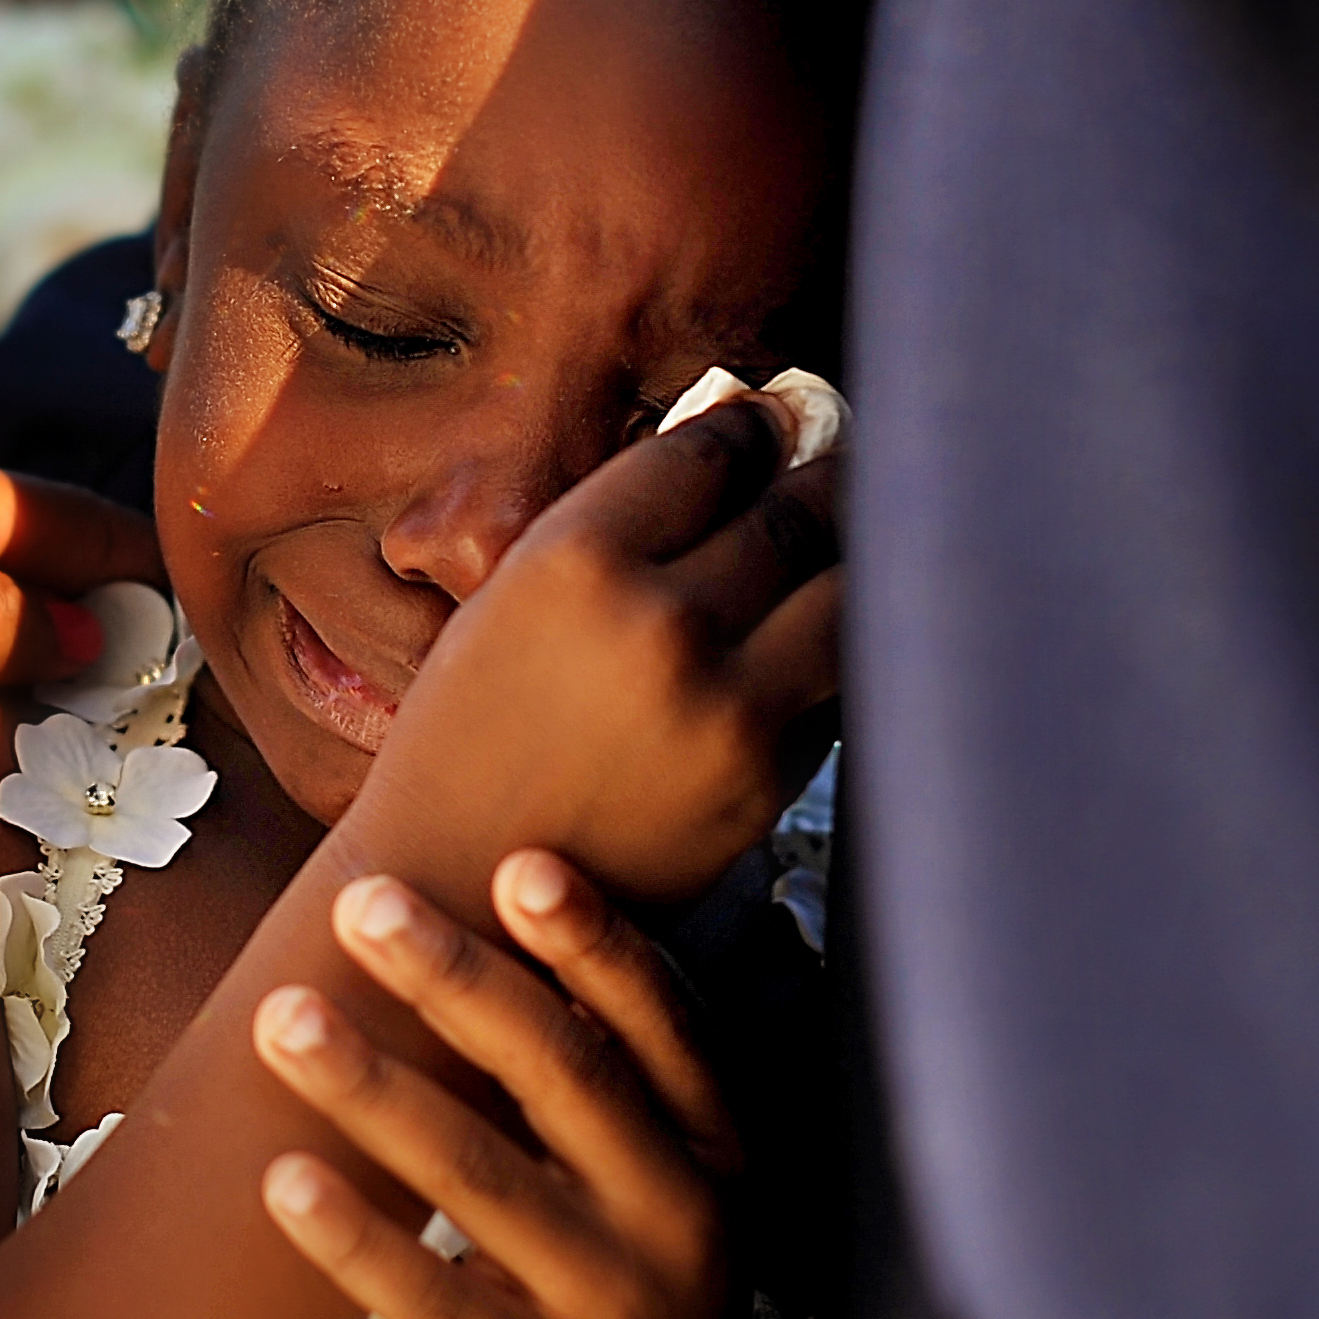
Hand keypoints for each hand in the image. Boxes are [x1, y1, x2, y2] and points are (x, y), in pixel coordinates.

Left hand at [252, 853, 791, 1318]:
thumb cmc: (634, 1293)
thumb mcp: (656, 1182)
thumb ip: (594, 1076)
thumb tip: (483, 929)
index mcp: (708, 1145)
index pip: (659, 1024)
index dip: (592, 944)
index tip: (517, 866)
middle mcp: (674, 1212)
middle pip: (560, 1075)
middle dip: (458, 982)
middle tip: (363, 905)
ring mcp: (609, 1303)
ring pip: (481, 1175)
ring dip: (375, 1088)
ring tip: (284, 1018)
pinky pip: (432, 1300)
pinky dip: (355, 1239)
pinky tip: (281, 1183)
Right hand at [342, 397, 838, 899]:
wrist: (457, 893)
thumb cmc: (465, 744)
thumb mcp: (506, 604)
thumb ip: (613, 530)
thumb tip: (728, 457)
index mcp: (575, 559)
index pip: (712, 448)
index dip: (753, 428)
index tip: (770, 425)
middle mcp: (659, 619)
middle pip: (796, 505)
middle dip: (826, 473)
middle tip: (837, 460)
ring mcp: (725, 700)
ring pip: (849, 586)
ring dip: (861, 552)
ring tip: (857, 538)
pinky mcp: (767, 773)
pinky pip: (839, 679)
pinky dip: (845, 646)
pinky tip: (829, 630)